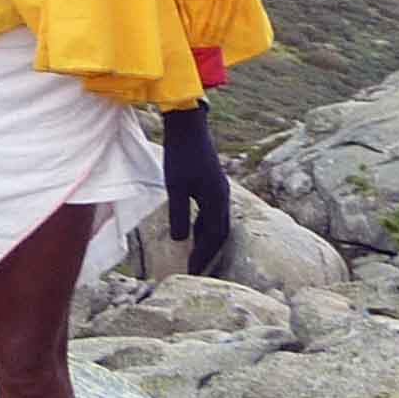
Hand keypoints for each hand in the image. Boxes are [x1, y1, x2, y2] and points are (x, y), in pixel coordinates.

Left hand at [159, 103, 232, 275]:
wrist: (188, 126)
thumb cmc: (180, 154)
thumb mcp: (175, 186)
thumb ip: (179, 214)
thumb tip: (181, 241)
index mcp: (217, 199)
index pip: (213, 237)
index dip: (203, 255)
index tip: (193, 271)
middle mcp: (223, 196)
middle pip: (220, 233)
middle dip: (209, 252)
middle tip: (196, 269)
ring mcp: (220, 189)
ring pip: (218, 223)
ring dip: (208, 240)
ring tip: (196, 255)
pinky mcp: (213, 183)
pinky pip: (214, 213)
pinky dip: (206, 227)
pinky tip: (194, 231)